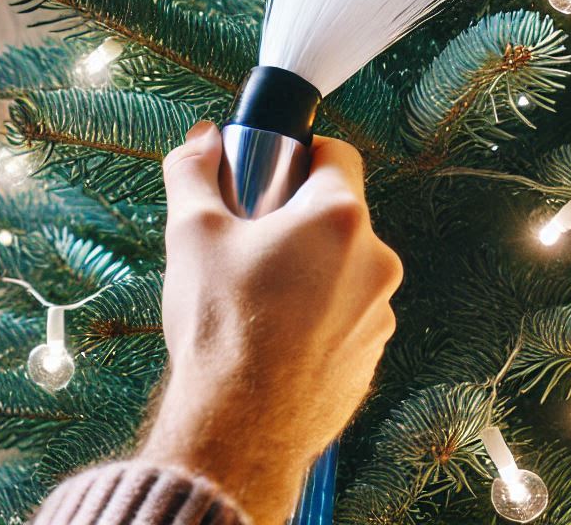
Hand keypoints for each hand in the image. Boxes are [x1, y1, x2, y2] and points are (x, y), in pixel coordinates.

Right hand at [141, 122, 402, 524]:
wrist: (239, 430)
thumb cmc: (221, 328)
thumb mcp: (191, 232)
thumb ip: (193, 171)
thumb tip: (201, 140)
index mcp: (338, 219)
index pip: (337, 153)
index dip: (300, 155)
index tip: (269, 177)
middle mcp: (374, 261)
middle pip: (338, 212)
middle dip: (296, 217)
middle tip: (249, 240)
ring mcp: (379, 313)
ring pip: (342, 265)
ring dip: (309, 267)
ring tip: (256, 294)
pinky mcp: (370, 355)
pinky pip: (346, 312)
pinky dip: (317, 312)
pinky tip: (273, 334)